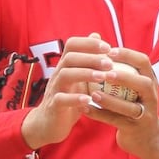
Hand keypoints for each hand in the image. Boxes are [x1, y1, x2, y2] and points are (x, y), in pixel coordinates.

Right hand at [21, 33, 111, 148]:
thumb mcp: (79, 77)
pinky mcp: (54, 106)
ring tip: (103, 77)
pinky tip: (89, 100)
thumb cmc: (68, 97)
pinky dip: (75, 99)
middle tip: (110, 63)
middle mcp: (58, 74)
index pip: (72, 44)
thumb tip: (96, 35)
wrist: (48, 124)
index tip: (108, 48)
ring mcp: (54, 89)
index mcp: (65, 65)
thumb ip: (87, 58)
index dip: (89, 43)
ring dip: (85, 74)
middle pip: (70, 57)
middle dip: (91, 58)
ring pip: (65, 75)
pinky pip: (61, 99)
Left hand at [83, 46, 158, 158]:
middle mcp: (151, 96)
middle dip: (124, 78)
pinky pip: (116, 121)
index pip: (144, 62)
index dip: (128, 55)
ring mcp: (145, 114)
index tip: (109, 51)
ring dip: (110, 100)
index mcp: (150, 80)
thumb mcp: (133, 85)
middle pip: (143, 84)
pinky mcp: (135, 129)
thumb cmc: (134, 104)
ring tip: (92, 93)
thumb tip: (96, 37)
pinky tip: (85, 109)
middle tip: (105, 73)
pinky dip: (100, 115)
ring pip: (129, 107)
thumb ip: (117, 64)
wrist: (147, 139)